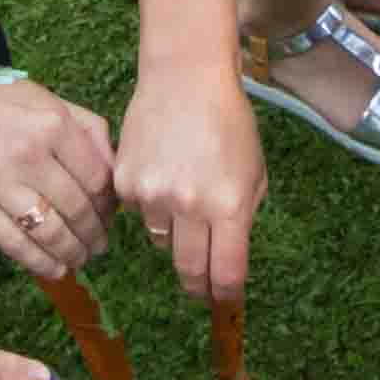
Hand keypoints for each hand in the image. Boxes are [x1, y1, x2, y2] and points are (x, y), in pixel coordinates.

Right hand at [0, 69, 114, 282]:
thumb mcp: (45, 99)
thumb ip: (86, 128)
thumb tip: (115, 168)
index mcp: (52, 124)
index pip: (98, 178)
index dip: (109, 205)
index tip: (110, 216)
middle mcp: (28, 154)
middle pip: (78, 209)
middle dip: (95, 234)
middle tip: (100, 244)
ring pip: (50, 232)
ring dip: (73, 253)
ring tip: (81, 259)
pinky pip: (14, 244)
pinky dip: (40, 263)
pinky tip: (55, 269)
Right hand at [116, 62, 265, 308]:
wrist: (185, 79)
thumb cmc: (229, 123)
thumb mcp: (254, 172)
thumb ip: (244, 217)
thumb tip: (227, 258)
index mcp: (230, 205)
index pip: (226, 271)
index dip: (226, 293)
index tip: (224, 300)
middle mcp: (190, 206)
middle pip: (189, 269)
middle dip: (197, 285)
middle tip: (200, 289)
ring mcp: (153, 195)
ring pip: (160, 241)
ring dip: (173, 235)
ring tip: (182, 204)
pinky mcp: (125, 182)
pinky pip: (137, 213)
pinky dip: (150, 205)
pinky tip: (161, 175)